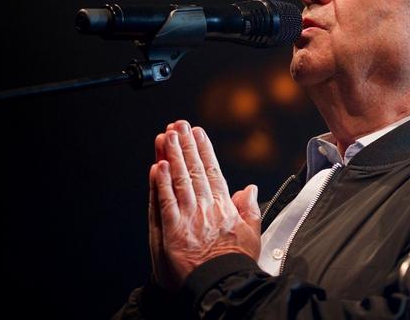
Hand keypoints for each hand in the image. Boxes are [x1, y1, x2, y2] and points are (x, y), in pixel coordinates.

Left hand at [148, 120, 260, 290]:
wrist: (223, 284)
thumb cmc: (237, 263)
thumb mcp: (252, 234)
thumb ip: (250, 209)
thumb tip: (251, 189)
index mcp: (224, 206)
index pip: (213, 171)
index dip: (204, 150)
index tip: (198, 133)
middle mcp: (207, 207)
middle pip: (194, 170)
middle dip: (186, 145)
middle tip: (179, 124)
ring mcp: (189, 217)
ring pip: (179, 180)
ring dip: (172, 155)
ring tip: (167, 135)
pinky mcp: (173, 230)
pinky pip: (166, 201)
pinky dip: (161, 183)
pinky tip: (158, 166)